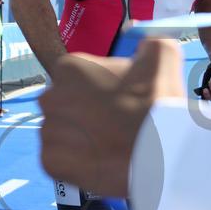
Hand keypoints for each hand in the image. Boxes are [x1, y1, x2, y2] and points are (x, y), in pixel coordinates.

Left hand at [40, 38, 182, 196]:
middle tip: (111, 124)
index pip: (76, 77)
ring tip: (107, 145)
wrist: (158, 153)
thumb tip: (146, 48)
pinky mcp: (51, 162)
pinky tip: (98, 161)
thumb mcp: (161, 58)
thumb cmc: (155, 105)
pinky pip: (59, 160)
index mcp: (69, 68)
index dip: (97, 89)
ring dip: (78, 138)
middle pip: (64, 105)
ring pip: (60, 133)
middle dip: (82, 113)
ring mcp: (49, 131)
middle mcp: (50, 97)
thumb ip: (150, 45)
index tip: (115, 100)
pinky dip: (75, 164)